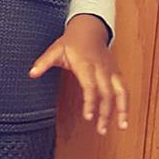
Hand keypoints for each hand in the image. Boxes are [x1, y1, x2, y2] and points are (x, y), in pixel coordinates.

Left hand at [28, 15, 128, 135]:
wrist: (90, 29)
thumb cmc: (72, 42)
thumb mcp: (55, 49)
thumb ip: (44, 62)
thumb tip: (32, 73)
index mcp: (86, 64)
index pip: (90, 86)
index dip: (91, 102)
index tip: (89, 116)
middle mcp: (101, 68)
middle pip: (107, 93)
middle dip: (105, 112)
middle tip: (100, 130)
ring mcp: (111, 71)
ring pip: (120, 91)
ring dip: (122, 110)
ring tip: (121, 126)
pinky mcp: (116, 73)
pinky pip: (124, 90)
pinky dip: (125, 104)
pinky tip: (124, 119)